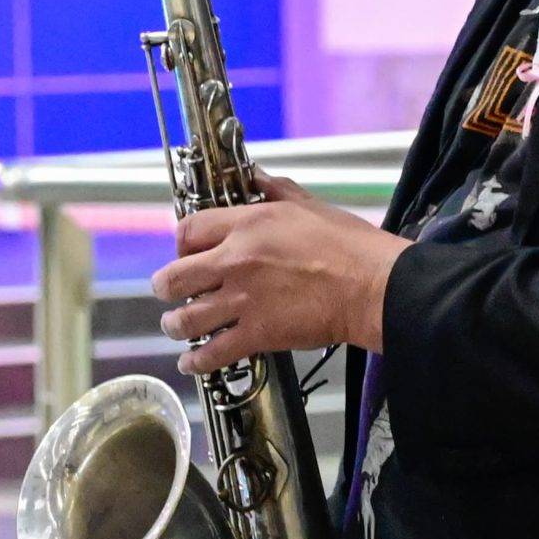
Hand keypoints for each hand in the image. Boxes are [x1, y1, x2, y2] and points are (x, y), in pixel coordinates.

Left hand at [153, 171, 409, 374]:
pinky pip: (212, 352)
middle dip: (167, 286)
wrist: (371, 286)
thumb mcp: (308, 205)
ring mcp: (243, 300)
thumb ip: (274, 190)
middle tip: (170, 291)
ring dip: (176, 325)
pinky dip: (197, 361)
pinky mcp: (257, 334)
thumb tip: (256, 176)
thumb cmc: (349, 245)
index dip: (181, 244)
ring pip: (186, 319)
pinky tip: (192, 361)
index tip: (185, 252)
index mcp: (247, 225)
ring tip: (177, 326)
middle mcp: (235, 261)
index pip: (189, 230)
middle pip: (174, 276)